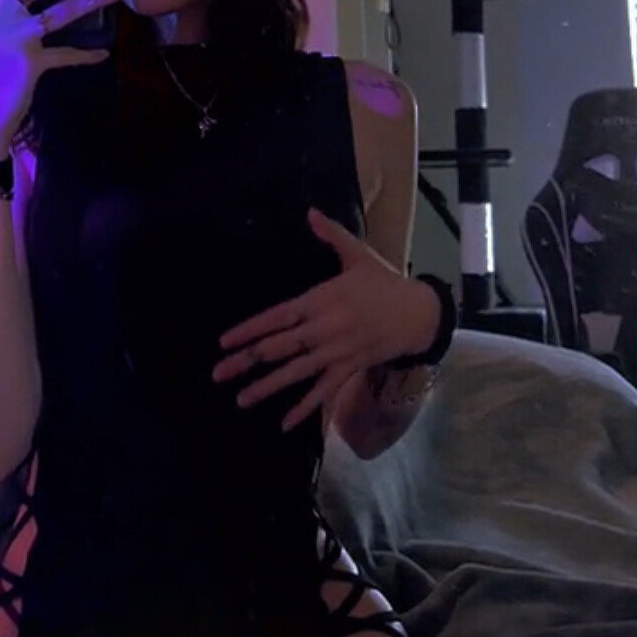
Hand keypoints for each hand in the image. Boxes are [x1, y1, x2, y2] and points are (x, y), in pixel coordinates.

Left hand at [210, 207, 440, 432]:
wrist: (419, 313)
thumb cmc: (384, 283)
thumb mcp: (358, 255)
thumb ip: (331, 235)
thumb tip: (309, 212)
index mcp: (321, 300)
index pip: (278, 317)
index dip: (250, 329)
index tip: (224, 341)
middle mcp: (324, 329)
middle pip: (281, 347)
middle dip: (247, 361)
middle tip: (218, 374)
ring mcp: (337, 352)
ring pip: (297, 373)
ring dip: (268, 387)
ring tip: (240, 400)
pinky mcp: (350, 368)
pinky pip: (324, 391)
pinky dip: (306, 408)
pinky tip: (285, 424)